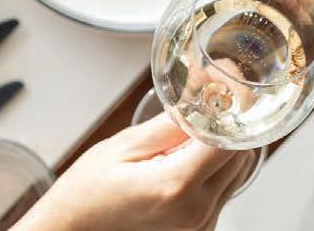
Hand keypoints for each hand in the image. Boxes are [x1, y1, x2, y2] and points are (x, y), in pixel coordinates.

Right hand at [11, 114, 255, 230]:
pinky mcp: (201, 230)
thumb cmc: (87, 193)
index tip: (216, 97)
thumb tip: (205, 100)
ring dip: (220, 152)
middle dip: (224, 131)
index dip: (226, 115)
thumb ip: (171, 125)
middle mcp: (196, 211)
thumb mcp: (124, 146)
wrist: (73, 230)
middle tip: (195, 116)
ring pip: (238, 174)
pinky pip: (224, 191)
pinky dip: (213, 172)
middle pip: (240, 157)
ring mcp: (201, 225)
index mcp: (176, 187)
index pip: (229, 141)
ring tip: (183, 145)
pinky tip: (182, 165)